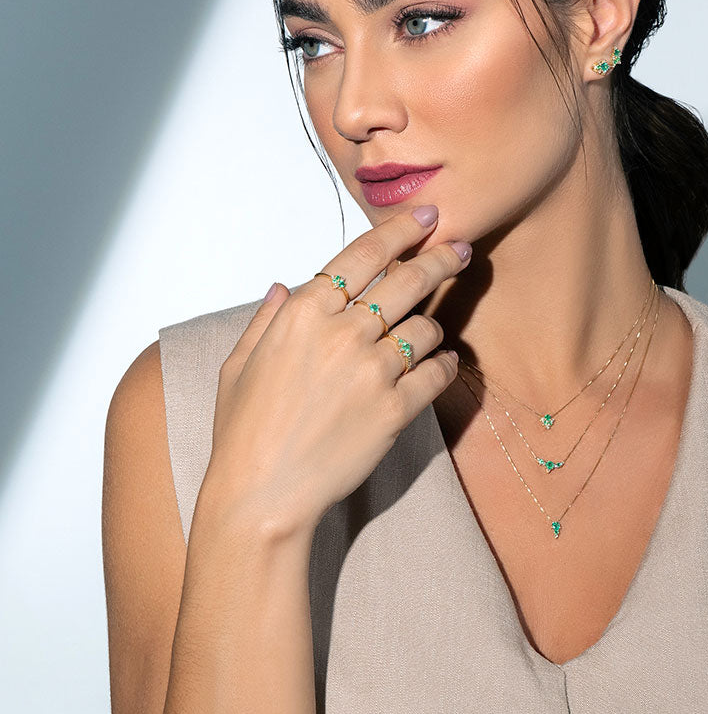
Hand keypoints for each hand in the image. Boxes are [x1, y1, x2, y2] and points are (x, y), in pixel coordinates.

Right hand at [202, 205, 470, 540]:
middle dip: (441, 258)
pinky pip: (437, 374)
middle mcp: (342, 333)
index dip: (399, 230)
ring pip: (427, 328)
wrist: (261, 496)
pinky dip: (444, 366)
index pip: (363, 254)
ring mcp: (372, 370)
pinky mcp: (395, 409)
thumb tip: (285, 287)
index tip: (424, 217)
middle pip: (408, 280)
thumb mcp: (241, 364)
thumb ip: (268, 319)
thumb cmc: (244, 431)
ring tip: (430, 333)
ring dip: (434, 326)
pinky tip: (441, 366)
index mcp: (304, 313)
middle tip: (460, 249)